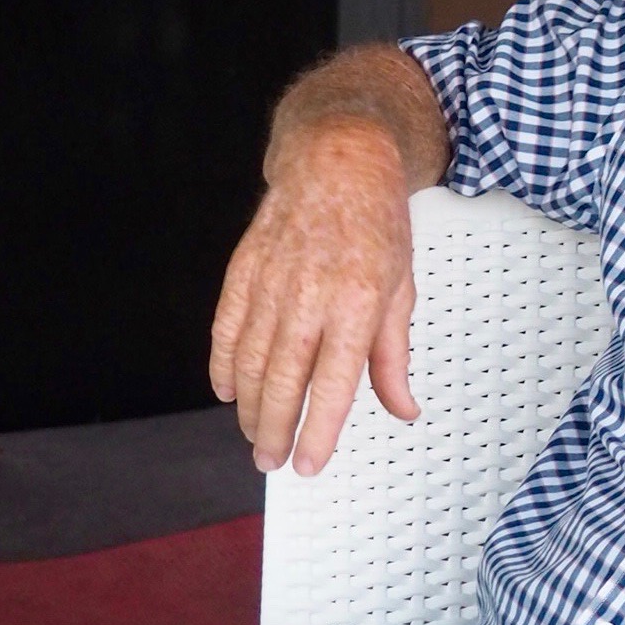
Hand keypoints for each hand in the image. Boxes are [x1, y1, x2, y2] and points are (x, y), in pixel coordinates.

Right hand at [209, 121, 417, 474]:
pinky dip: (222, 364)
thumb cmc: (376, 225)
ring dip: (248, 406)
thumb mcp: (401, 290)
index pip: (332, 384)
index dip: (317, 432)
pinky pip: (225, 327)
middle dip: (273, 429)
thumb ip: (393, 357)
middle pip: (281, 380)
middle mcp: (310, 295)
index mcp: (356, 302)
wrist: (337, 160)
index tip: (308, 464)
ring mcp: (271, 281)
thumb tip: (403, 409)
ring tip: (255, 434)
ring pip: (247, 360)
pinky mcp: (244, 269)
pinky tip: (226, 391)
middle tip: (271, 460)